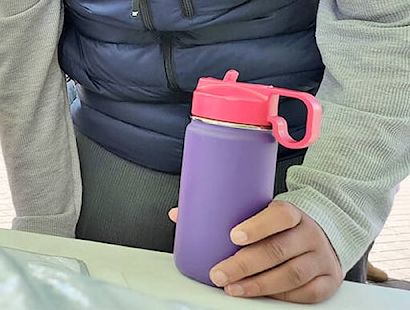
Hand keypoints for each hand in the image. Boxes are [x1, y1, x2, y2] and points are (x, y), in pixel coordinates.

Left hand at [170, 201, 343, 302]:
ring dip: (259, 285)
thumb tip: (179, 214)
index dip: (258, 226)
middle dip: (245, 264)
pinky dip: (281, 296)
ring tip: (232, 288)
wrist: (324, 233)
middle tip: (218, 273)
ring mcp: (321, 258)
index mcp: (293, 213)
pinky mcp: (329, 280)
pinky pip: (306, 293)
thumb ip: (224, 212)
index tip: (233, 235)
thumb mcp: (259, 211)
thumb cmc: (280, 225)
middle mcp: (310, 234)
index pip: (280, 215)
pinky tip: (260, 295)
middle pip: (279, 250)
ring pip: (291, 274)